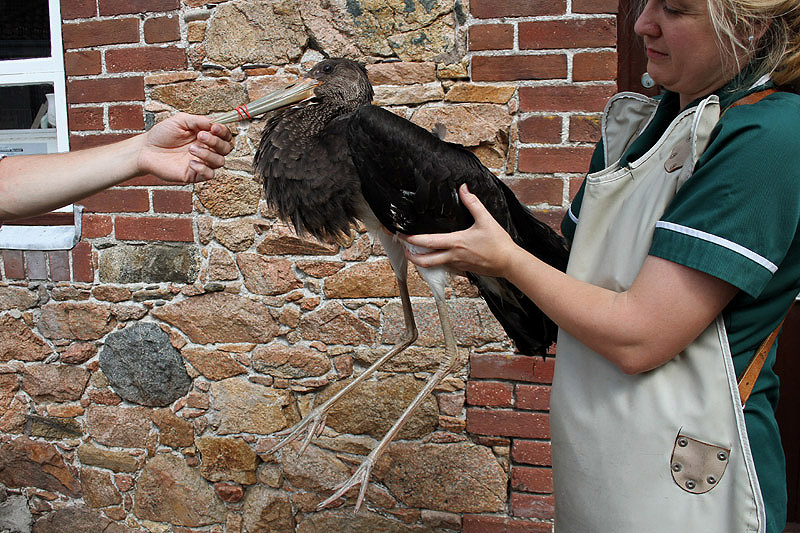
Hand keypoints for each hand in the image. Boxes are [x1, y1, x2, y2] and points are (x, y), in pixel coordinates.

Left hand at [136, 113, 232, 182]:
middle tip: (200, 136)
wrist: (146, 149)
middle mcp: (207, 149)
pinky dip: (203, 168)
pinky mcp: (194, 174)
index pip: (225, 135)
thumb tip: (215, 122)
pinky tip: (190, 162)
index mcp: (206, 135)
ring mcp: (202, 162)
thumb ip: (199, 120)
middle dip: (216, 142)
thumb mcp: (180, 120)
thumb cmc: (162, 134)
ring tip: (190, 149)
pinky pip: (209, 174)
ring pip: (220, 161)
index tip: (214, 127)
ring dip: (208, 154)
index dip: (224, 131)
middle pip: (226, 148)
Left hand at [402, 184, 519, 276]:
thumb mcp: (486, 219)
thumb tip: (463, 188)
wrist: (510, 263)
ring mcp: (458, 265)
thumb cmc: (498, 243)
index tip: (403, 235)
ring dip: (424, 261)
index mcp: (456, 242)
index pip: (428, 242)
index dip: (412, 239)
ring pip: (435, 266)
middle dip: (412, 256)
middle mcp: (454, 256)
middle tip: (405, 249)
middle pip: (425, 261)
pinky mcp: (464, 271)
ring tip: (418, 253)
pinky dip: (439, 264)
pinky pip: (446, 268)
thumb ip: (473, 203)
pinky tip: (439, 258)